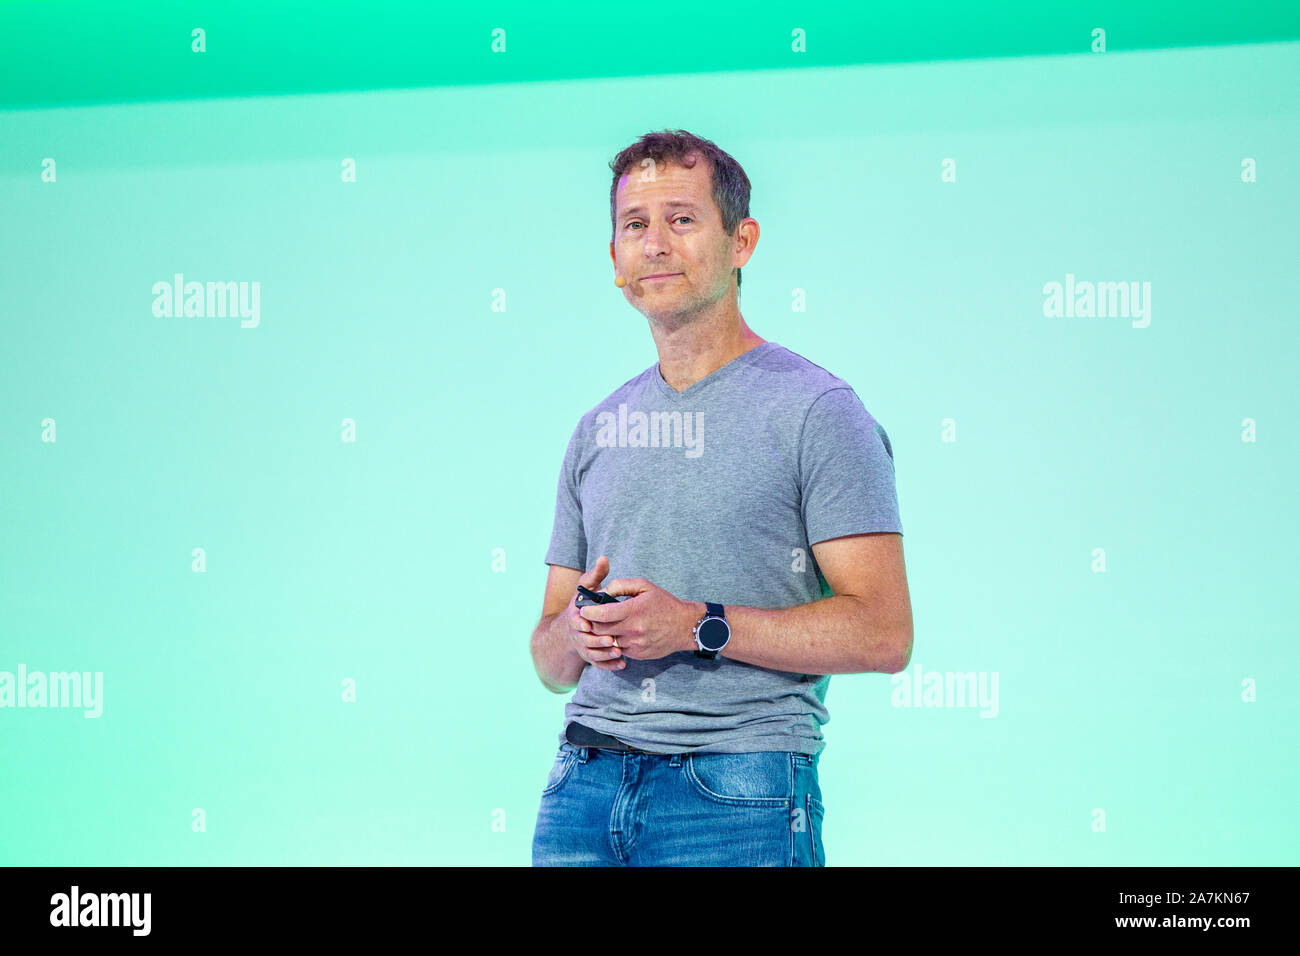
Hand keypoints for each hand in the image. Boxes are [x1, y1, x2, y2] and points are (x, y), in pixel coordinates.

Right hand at [563, 555, 626, 670]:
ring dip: (604, 654)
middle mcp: (578, 633)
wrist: (575, 626)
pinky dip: (609, 665)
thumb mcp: (587, 587)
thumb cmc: (585, 603)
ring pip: (592, 654)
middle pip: (585, 640)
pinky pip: (599, 664)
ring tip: (619, 652)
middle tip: (612, 640)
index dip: (582, 624)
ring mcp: (584, 646)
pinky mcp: (591, 656)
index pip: (576, 621)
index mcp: (576, 616)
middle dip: (597, 640)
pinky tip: (622, 664)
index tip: (589, 625)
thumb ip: (596, 575)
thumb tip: (604, 558)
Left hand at [578, 575, 699, 660]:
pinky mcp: (638, 654)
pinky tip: (619, 633)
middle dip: (592, 623)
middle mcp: (633, 629)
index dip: (588, 612)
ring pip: (608, 641)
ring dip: (603, 634)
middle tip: (589, 617)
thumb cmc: (664, 603)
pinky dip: (615, 641)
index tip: (583, 609)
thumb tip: (603, 592)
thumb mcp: (644, 586)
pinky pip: (619, 648)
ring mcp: (635, 644)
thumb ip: (621, 585)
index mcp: (634, 610)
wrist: (684, 626)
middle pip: (600, 630)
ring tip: (604, 625)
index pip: (602, 614)